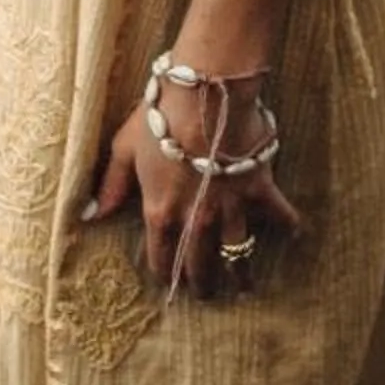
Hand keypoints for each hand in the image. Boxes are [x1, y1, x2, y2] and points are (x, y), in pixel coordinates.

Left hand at [80, 73, 303, 298]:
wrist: (203, 91)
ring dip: (241, 273)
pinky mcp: (258, 187)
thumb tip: (90, 215)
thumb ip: (110, 185)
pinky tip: (294, 233)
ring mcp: (230, 207)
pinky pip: (278, 214)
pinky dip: (288, 224)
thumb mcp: (125, 147)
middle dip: (203, 285)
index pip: (162, 258)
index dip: (165, 272)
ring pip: (237, 253)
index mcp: (161, 213)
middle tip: (206, 293)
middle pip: (200, 266)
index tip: (169, 280)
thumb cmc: (159, 114)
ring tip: (244, 286)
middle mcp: (196, 219)